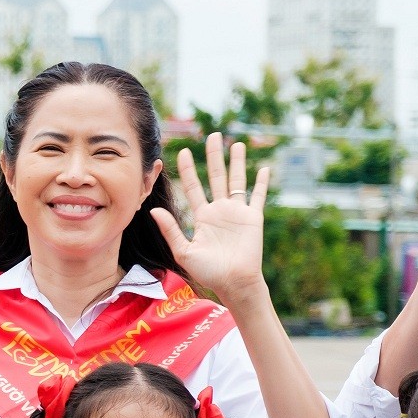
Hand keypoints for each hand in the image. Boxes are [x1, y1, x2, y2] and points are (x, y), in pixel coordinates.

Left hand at [152, 135, 270, 300]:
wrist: (233, 283)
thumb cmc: (208, 272)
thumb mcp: (183, 251)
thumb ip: (171, 230)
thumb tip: (154, 211)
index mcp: (202, 217)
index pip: (193, 187)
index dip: (189, 170)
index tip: (183, 152)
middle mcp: (219, 210)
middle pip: (215, 176)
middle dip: (213, 156)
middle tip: (212, 135)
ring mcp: (237, 213)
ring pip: (237, 180)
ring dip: (237, 162)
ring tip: (236, 143)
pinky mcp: (253, 218)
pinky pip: (258, 197)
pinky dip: (262, 183)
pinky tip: (264, 169)